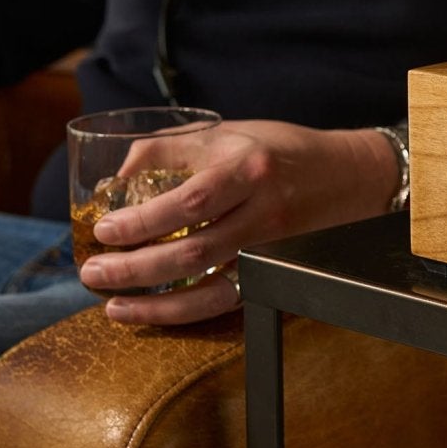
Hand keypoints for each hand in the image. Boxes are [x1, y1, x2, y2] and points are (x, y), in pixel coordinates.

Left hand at [78, 118, 397, 324]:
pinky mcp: (274, 276)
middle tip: (94, 271)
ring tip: (112, 304)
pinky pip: (225, 304)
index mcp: (249, 170)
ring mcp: (271, 252)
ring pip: (209, 291)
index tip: (106, 229)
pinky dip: (184, 314)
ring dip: (155, 305)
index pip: (191, 202)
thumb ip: (168, 149)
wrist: (352, 177)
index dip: (144, 220)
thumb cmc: (282, 151)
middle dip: (136, 269)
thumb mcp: (227, 133)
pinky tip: (152, 312)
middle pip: (193, 253)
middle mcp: (264, 214)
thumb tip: (115, 177)